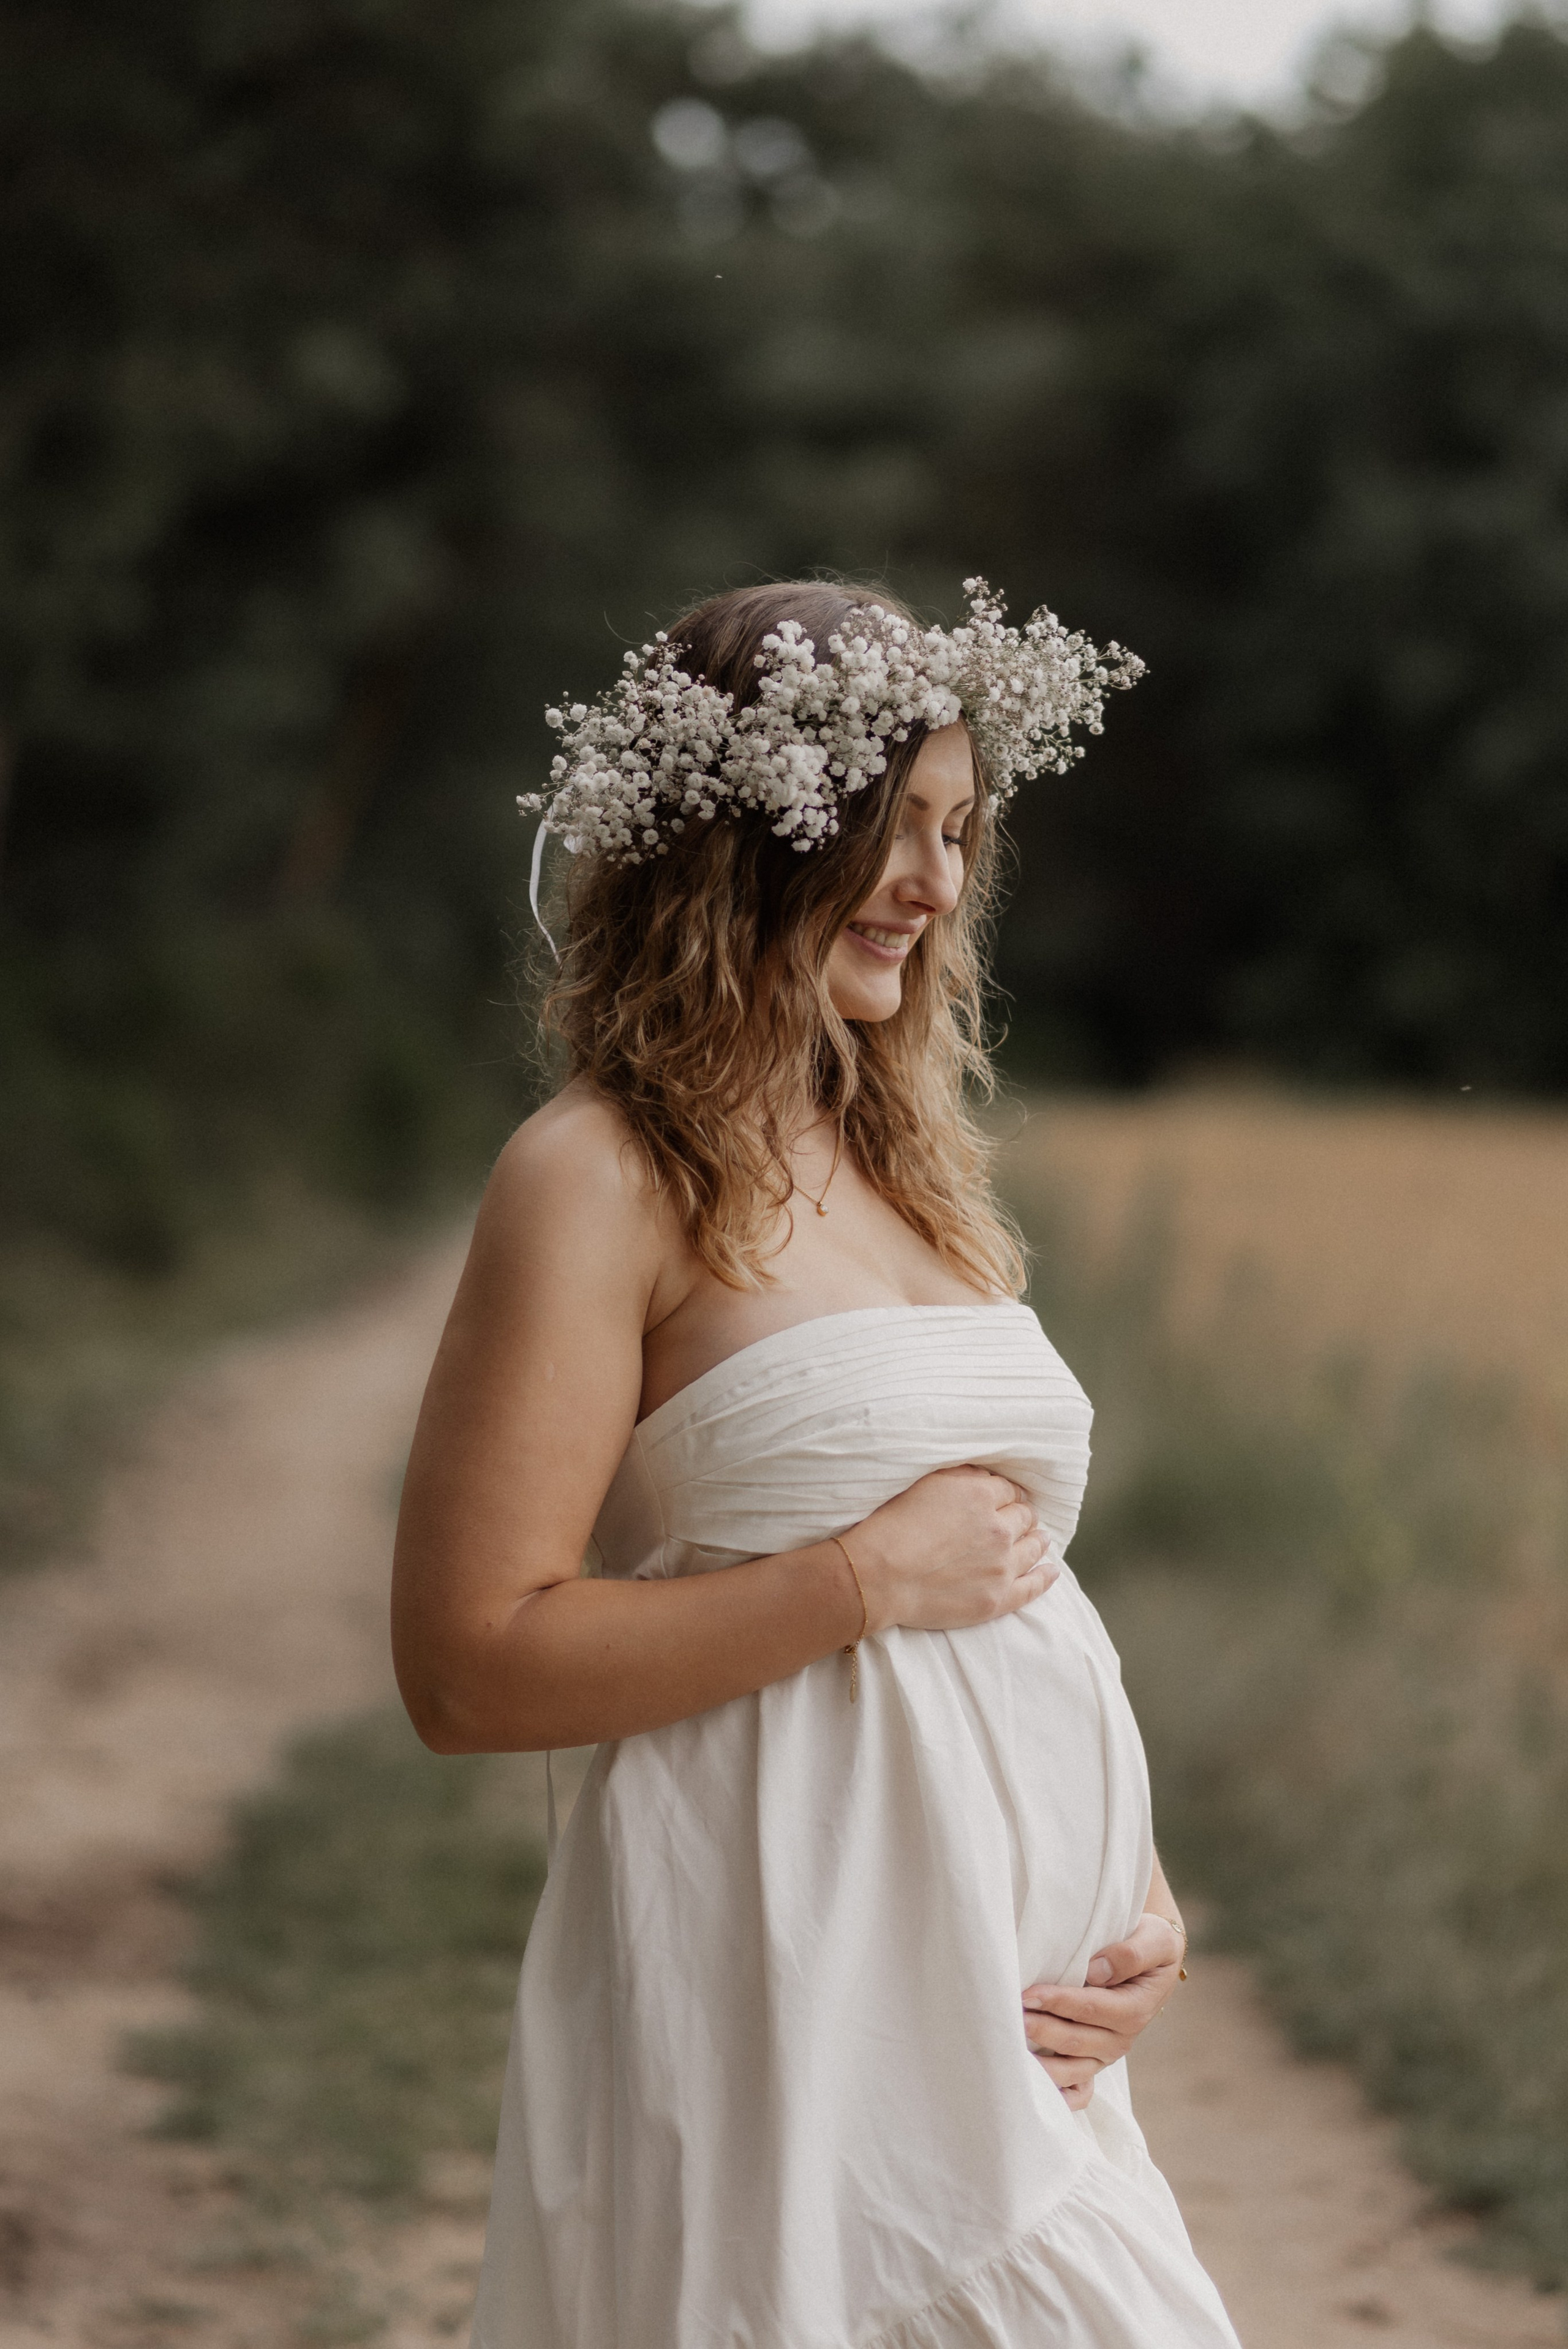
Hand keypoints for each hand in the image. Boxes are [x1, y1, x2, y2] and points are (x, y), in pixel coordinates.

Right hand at [846, 1466, 1057, 1634]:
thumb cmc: (892, 1526)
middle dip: (1021, 1516)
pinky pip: (1032, 1587)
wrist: (879, 1576)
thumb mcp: (925, 1484)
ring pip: (1033, 1547)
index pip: (1007, 1490)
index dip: (1005, 1495)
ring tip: (1039, 1539)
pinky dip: (1045, 1577)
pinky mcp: (997, 1599)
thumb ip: (961, 1477)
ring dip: (1037, 1540)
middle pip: (1024, 1517)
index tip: (1003, 1499)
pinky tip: (1050, 1571)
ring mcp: (1001, 1567)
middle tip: (1018, 1519)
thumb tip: (984, 1477)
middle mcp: (998, 1529)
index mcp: (980, 1496)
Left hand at [1021, 1913, 1185, 2111]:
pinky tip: (1037, 2092)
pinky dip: (1061, 2095)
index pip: (1092, 2008)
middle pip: (1076, 2040)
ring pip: (1072, 2068)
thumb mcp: (1156, 1940)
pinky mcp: (1094, 2059)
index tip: (1029, 1994)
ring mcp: (1106, 2053)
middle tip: (1011, 2019)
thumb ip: (1131, 1954)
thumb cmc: (1150, 1945)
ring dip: (1043, 2063)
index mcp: (1135, 2008)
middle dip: (1042, 2031)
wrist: (1154, 1957)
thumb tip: (1097, 1972)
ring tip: (1013, 2049)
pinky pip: (1080, 2088)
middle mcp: (1121, 2038)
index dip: (1060, 2002)